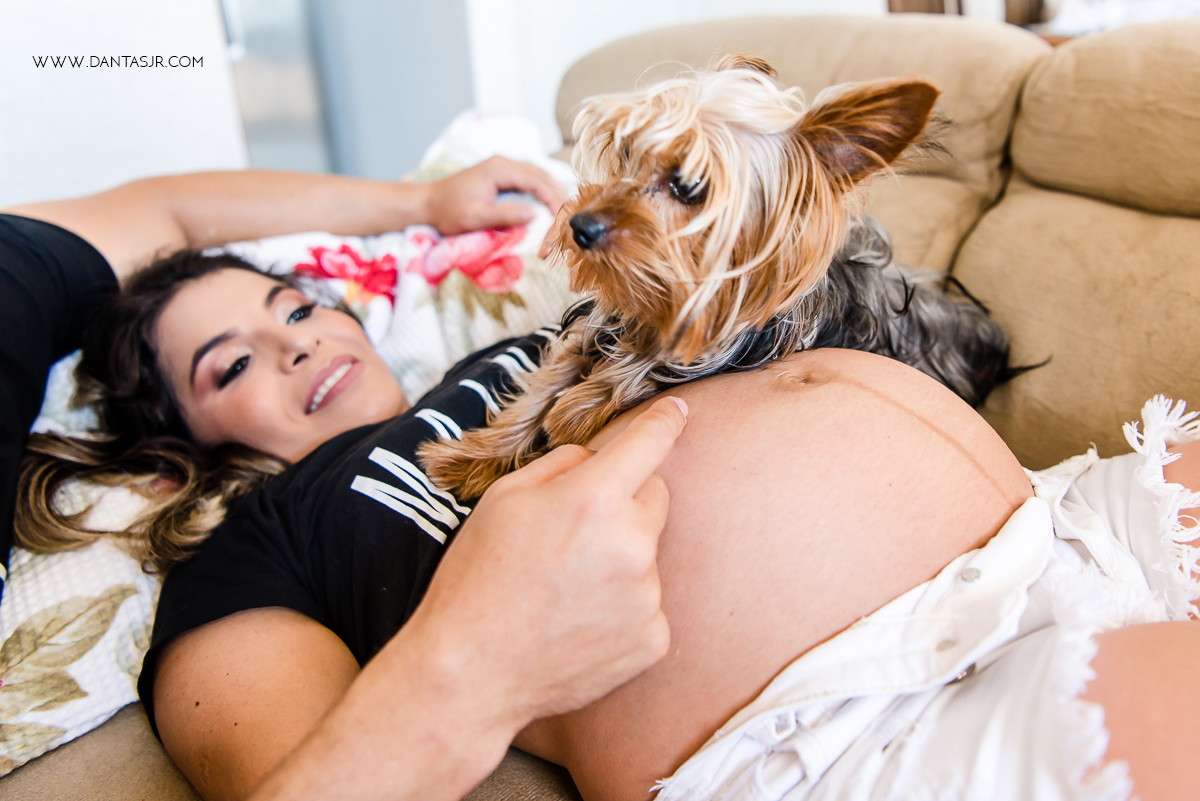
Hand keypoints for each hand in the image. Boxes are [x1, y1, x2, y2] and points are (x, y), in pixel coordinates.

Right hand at [412, 395, 688, 724]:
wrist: (470, 674)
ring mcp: (647, 596)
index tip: (679, 410)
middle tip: (574, 533)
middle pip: (656, 497)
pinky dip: (623, 607)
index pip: (650, 442)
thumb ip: (561, 466)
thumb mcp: (503, 500)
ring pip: (649, 554)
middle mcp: (632, 544)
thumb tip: (599, 459)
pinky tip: (579, 622)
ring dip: (621, 559)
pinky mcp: (653, 639)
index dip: (666, 420)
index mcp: (593, 499)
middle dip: (625, 503)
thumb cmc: (477, 580)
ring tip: (567, 589)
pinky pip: (648, 604)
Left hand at [423, 156, 566, 235]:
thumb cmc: (448, 212)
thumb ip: (504, 215)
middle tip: (571, 216)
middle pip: (541, 175)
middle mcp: (503, 163)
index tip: (563, 217)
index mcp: (499, 169)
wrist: (428, 203)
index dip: (553, 198)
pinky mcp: (501, 175)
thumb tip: (534, 214)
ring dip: (552, 192)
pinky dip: (542, 191)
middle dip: (558, 195)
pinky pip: (529, 180)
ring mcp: (503, 167)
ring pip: (538, 176)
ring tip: (564, 211)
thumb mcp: (475, 217)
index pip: (536, 180)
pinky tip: (550, 204)